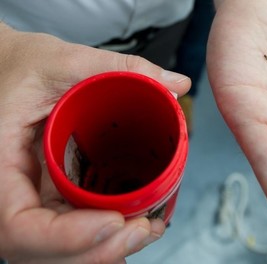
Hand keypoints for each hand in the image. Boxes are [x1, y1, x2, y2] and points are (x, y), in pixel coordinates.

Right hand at [0, 23, 189, 262]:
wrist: (6, 68)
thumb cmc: (20, 66)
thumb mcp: (64, 60)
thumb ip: (120, 68)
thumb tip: (177, 85)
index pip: (17, 224)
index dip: (65, 237)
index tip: (115, 221)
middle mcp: (6, 190)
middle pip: (40, 249)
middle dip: (97, 250)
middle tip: (144, 229)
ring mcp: (25, 199)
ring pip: (55, 250)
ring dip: (103, 251)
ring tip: (146, 230)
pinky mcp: (44, 197)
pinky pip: (65, 233)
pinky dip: (99, 241)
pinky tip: (132, 228)